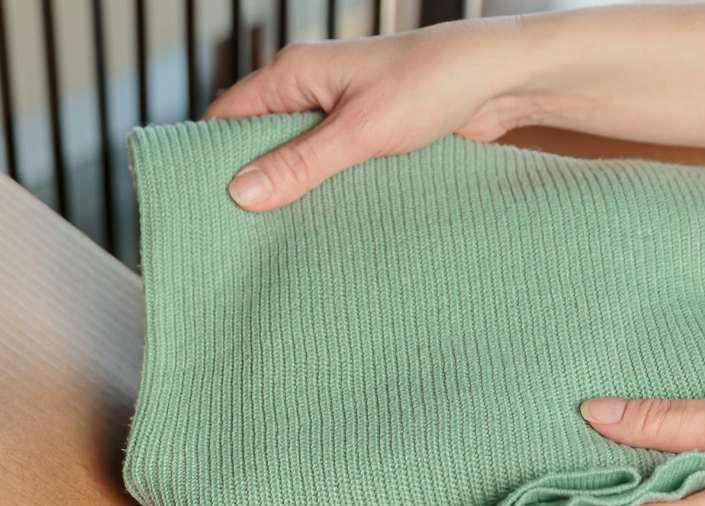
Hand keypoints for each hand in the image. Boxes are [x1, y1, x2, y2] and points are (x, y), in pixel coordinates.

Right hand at [205, 17, 547, 210]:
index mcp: (296, 71)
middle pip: (257, 139)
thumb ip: (301, 163)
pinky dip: (323, 189)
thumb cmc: (435, 84)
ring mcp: (339, 109)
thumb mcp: (360, 130)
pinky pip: (329, 164)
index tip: (202, 204)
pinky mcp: (367, 131)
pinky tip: (323, 221)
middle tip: (238, 234)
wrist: (501, 79)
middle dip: (251, 181)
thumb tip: (241, 194)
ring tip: (278, 236)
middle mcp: (312, 86)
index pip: (228, 114)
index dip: (210, 158)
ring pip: (295, 155)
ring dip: (292, 189)